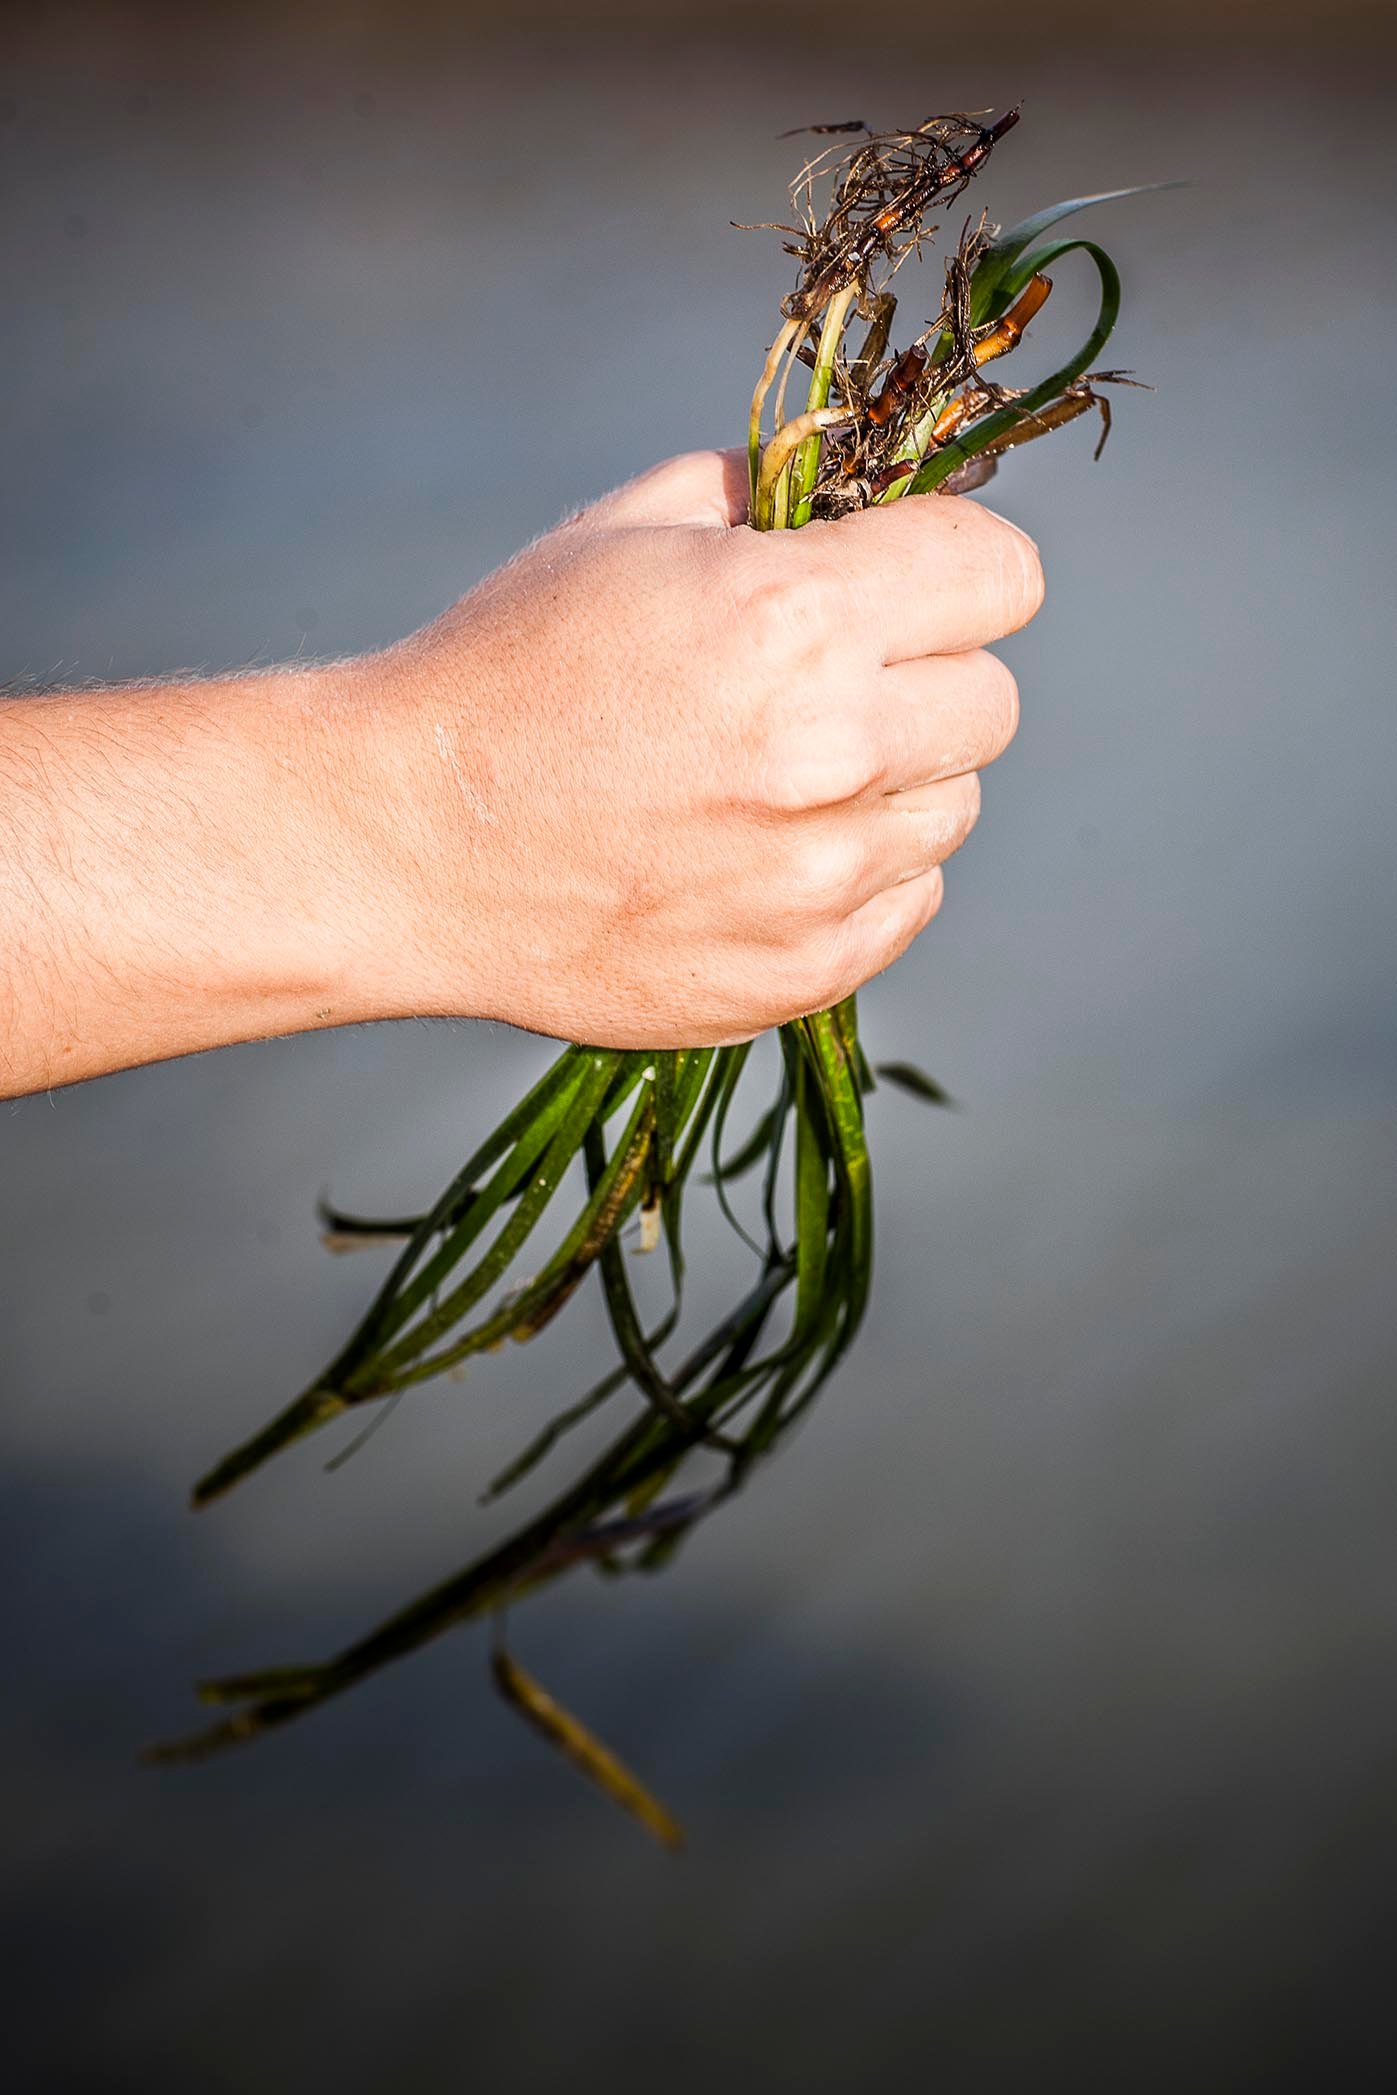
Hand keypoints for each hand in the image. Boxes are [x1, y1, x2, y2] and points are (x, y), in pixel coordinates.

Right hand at [346, 448, 1042, 1046]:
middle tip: (824, 691)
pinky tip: (762, 853)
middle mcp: (830, 751)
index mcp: (795, 617)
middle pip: (991, 701)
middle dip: (924, 679)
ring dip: (891, 785)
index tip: (914, 585)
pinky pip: (909, 901)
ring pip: (953, 809)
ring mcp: (819, 877)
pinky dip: (859, 874)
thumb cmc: (505, 674)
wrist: (405, 843)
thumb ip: (767, 494)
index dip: (957, 569)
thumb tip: (861, 496)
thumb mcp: (624, 529)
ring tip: (772, 781)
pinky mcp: (802, 970)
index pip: (1002, 573)